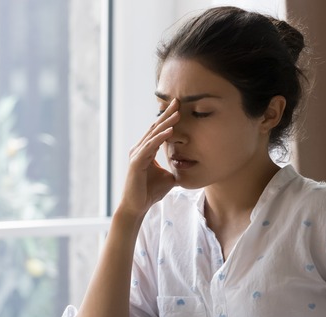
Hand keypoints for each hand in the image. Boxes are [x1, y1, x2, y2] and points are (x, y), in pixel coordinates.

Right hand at [118, 99, 179, 217]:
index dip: (168, 118)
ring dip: (166, 123)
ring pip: (153, 135)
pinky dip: (160, 138)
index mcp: (146, 150)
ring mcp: (137, 155)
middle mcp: (140, 149)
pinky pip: (150, 147)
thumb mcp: (168, 178)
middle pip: (155, 128)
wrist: (137, 206)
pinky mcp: (136, 163)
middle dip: (167, 114)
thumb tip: (189, 168)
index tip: (179, 107)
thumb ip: (175, 169)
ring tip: (178, 113)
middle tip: (177, 100)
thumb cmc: (150, 192)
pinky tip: (170, 131)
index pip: (158, 130)